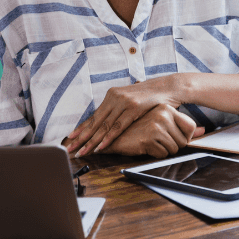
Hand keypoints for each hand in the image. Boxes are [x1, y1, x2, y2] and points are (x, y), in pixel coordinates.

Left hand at [66, 77, 182, 154]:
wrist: (168, 87)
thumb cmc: (151, 97)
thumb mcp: (131, 101)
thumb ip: (119, 109)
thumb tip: (109, 121)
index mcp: (112, 95)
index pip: (94, 115)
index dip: (81, 128)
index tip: (70, 138)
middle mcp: (115, 97)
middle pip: (95, 121)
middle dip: (82, 137)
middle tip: (71, 148)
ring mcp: (124, 102)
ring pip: (104, 125)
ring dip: (92, 140)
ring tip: (83, 151)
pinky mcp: (133, 108)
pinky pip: (118, 126)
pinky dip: (108, 137)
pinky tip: (100, 146)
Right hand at [93, 104, 204, 158]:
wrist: (116, 135)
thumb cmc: (140, 129)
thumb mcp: (163, 123)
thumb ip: (184, 126)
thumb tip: (203, 131)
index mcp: (167, 108)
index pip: (191, 127)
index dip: (184, 136)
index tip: (171, 136)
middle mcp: (163, 114)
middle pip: (183, 141)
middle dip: (172, 145)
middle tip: (157, 139)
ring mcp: (155, 126)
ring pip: (174, 149)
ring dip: (163, 150)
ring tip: (151, 142)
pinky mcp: (148, 138)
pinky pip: (163, 154)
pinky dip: (155, 154)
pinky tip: (145, 146)